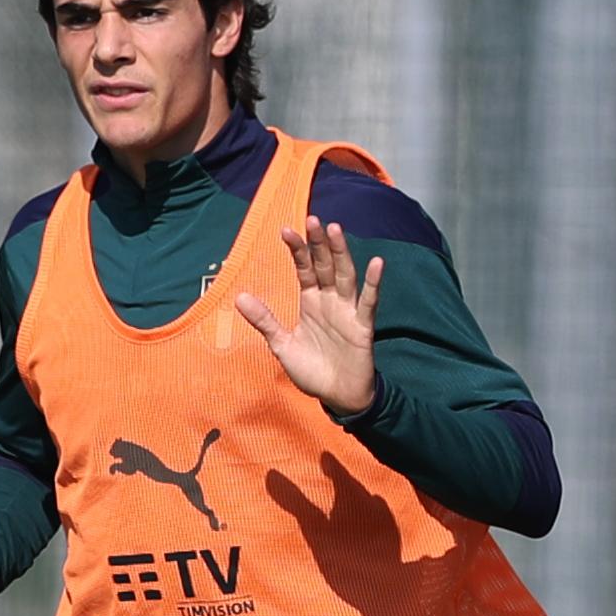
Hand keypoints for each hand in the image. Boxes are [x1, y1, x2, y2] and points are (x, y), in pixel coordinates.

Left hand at [233, 217, 382, 415]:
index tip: (285, 229)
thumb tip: (239, 296)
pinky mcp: (362, 326)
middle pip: (325, 265)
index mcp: (311, 301)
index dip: (297, 250)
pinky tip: (377, 263)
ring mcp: (347, 311)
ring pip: (345, 275)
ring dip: (341, 253)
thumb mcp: (282, 345)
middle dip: (319, 243)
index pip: (304, 269)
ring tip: (335, 229)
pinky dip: (373, 283)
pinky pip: (368, 302)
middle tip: (312, 219)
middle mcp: (330, 301)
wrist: (337, 397)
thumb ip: (265, 320)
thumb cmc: (313, 370)